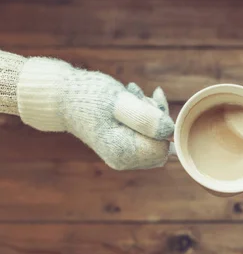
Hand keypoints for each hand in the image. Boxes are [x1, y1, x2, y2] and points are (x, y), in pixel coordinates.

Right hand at [17, 57, 173, 169]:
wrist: (61, 96)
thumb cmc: (87, 96)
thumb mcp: (119, 101)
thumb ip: (145, 117)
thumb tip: (169, 132)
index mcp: (123, 153)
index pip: (163, 147)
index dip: (162, 123)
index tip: (149, 100)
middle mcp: (124, 160)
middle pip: (162, 145)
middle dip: (157, 118)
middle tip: (140, 94)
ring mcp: (124, 156)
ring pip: (155, 139)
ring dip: (150, 113)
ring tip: (132, 92)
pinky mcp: (124, 147)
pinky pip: (146, 136)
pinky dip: (144, 115)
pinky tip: (133, 96)